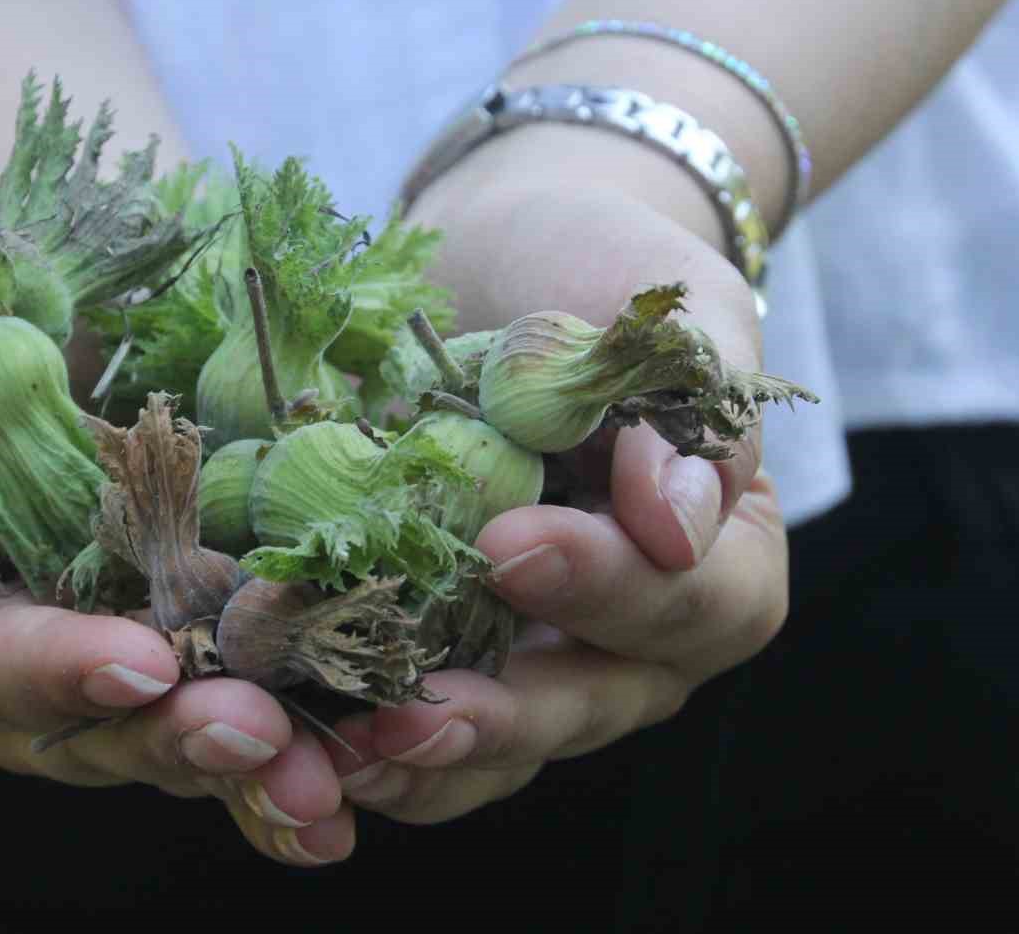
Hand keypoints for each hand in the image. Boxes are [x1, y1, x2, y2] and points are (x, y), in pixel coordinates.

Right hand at [0, 385, 354, 864]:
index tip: (136, 662)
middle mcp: (40, 679)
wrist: (35, 338)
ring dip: (255, 773)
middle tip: (254, 732)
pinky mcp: (210, 655)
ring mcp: (132, 672)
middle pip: (100, 733)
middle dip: (176, 738)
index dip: (59, 671)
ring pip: (185, 744)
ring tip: (325, 788)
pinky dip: (299, 762)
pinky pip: (253, 722)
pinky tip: (356, 792)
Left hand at [323, 140, 789, 821]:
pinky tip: (298, 735)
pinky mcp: (441, 647)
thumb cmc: (603, 266)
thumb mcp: (667, 308)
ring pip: (499, 745)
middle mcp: (635, 635)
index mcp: (720, 559)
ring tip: (345, 755)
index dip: (608, 587)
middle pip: (590, 704)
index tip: (512, 543)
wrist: (504, 257)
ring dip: (422, 759)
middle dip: (502, 714)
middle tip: (417, 707)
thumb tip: (676, 520)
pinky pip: (414, 722)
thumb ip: (693, 401)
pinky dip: (358, 738)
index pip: (692, 603)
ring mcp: (535, 654)